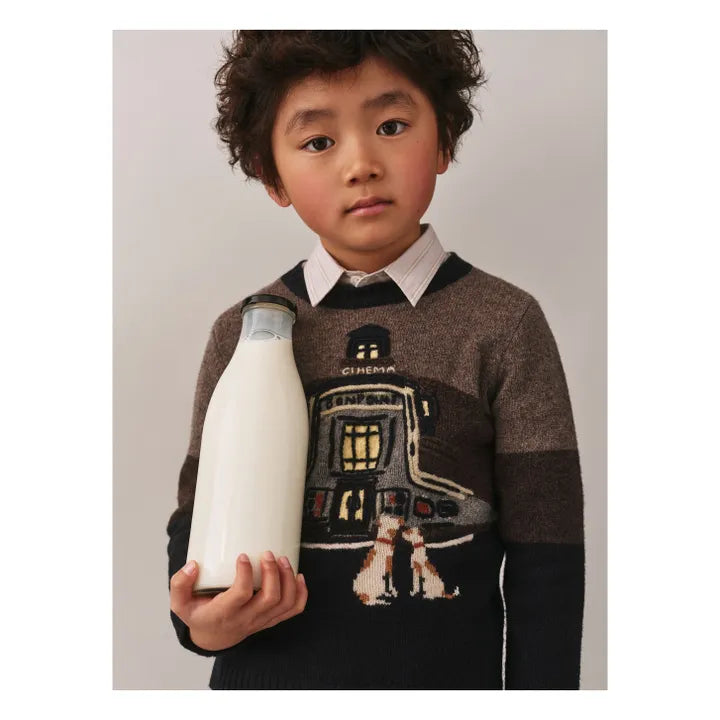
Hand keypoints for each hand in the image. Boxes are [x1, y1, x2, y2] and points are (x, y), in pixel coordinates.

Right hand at [170, 551, 307, 651]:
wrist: (213, 637)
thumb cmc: (199, 614)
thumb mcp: (181, 603)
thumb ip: (180, 584)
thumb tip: (193, 565)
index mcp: (224, 613)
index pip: (241, 594)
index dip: (245, 573)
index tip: (243, 556)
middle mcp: (246, 619)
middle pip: (269, 598)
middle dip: (272, 572)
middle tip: (267, 553)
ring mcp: (262, 620)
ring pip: (285, 603)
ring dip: (288, 579)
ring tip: (282, 558)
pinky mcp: (271, 619)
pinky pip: (293, 610)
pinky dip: (301, 593)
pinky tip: (298, 575)